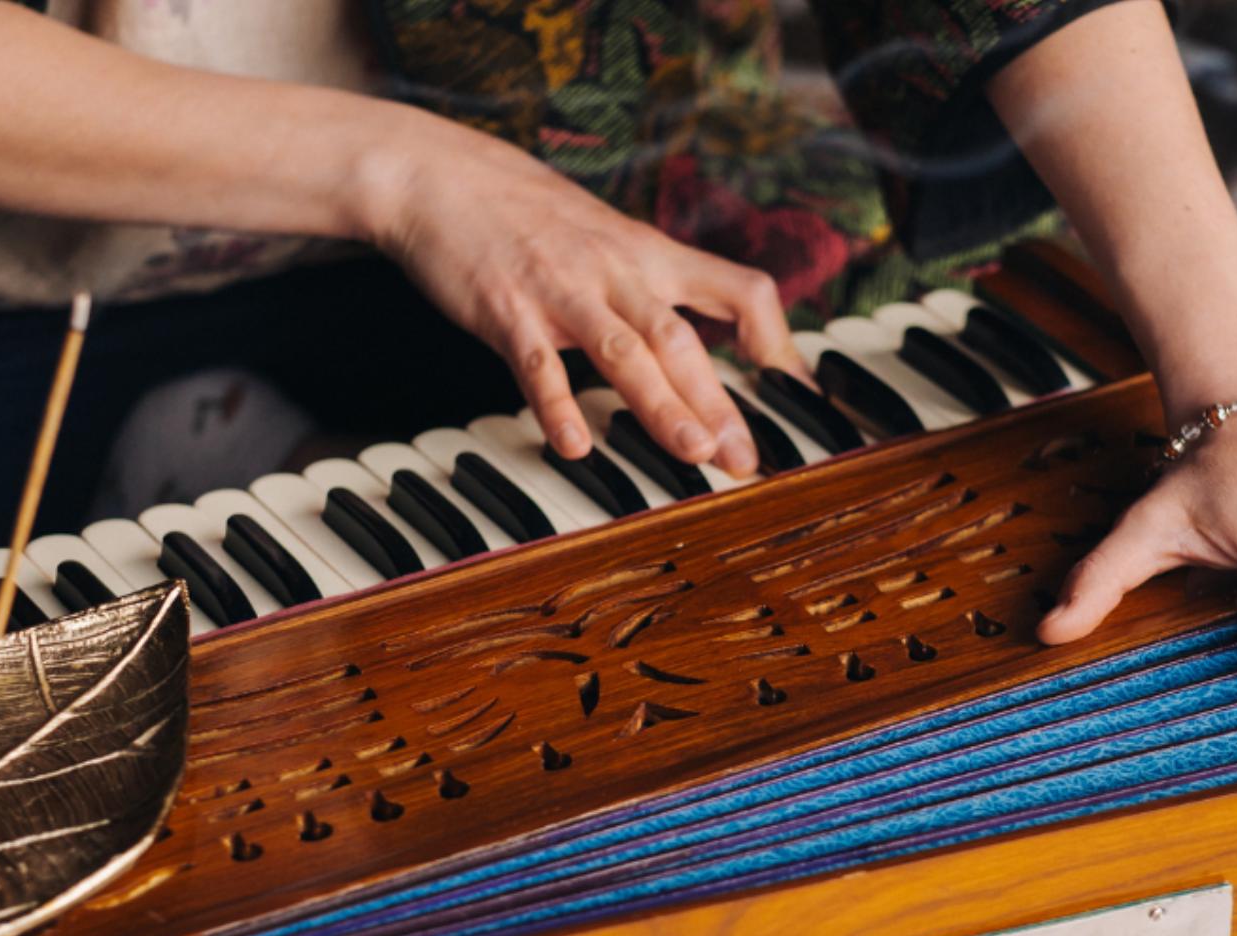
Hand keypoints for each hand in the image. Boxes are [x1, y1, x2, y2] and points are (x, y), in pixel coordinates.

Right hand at [358, 111, 802, 477]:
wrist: (443, 176)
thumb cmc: (529, 217)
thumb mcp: (608, 239)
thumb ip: (652, 287)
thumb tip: (693, 344)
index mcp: (650, 254)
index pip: (739, 289)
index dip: (775, 340)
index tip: (793, 392)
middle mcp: (617, 270)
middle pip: (681, 338)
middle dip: (718, 402)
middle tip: (744, 458)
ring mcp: (562, 290)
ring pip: (624, 350)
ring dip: (662, 406)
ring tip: (693, 454)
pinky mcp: (507, 309)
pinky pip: (538, 363)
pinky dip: (557, 405)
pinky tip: (574, 446)